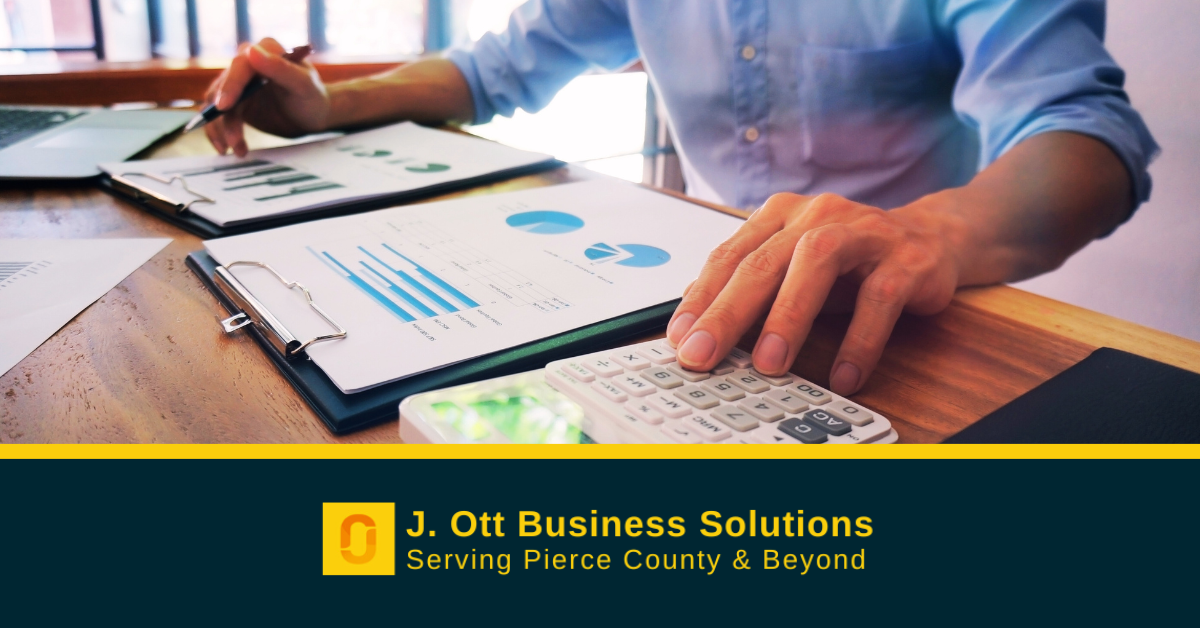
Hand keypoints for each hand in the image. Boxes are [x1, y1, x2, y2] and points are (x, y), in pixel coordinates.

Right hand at [202, 38, 330, 155]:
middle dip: (225, 116)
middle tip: (232, 141)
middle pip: (223, 86)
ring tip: (238, 150)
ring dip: (222, 129)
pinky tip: (228, 148)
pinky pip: (217, 116)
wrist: (313, 116)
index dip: (230, 85)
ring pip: (216, 103)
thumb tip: (252, 51)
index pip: (240, 65)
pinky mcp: (234, 101)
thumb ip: (281, 68)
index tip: (224, 106)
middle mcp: (247, 63)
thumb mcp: (304, 85)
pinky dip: (219, 133)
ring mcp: (238, 82)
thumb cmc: (313, 98)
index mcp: (265, 50)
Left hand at [665, 192, 962, 395]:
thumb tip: (695, 323)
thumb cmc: (851, 259)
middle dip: (728, 312)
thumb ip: (752, 287)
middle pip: (763, 261)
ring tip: (768, 364)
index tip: (679, 338)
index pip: (730, 255)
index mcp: (782, 215)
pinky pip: (880, 299)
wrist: (933, 237)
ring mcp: (865, 232)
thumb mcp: (794, 267)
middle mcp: (819, 215)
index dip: (701, 298)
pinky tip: (844, 375)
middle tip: (703, 355)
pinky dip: (859, 341)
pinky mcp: (908, 259)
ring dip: (788, 317)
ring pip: (817, 264)